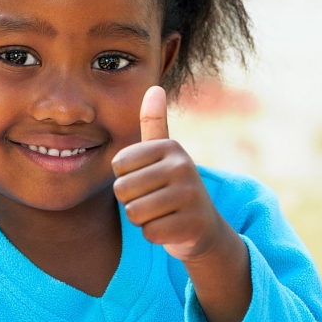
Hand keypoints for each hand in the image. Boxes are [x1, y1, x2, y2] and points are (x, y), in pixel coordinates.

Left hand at [111, 86, 228, 261]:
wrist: (204, 227)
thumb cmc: (173, 187)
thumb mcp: (164, 154)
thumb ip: (154, 123)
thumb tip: (154, 87)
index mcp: (170, 147)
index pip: (118, 166)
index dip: (126, 179)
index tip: (148, 180)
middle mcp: (183, 166)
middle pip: (123, 190)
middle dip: (132, 201)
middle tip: (156, 200)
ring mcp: (190, 196)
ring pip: (134, 213)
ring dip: (143, 219)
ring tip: (163, 213)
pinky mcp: (192, 224)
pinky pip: (150, 232)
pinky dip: (156, 235)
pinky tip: (171, 227)